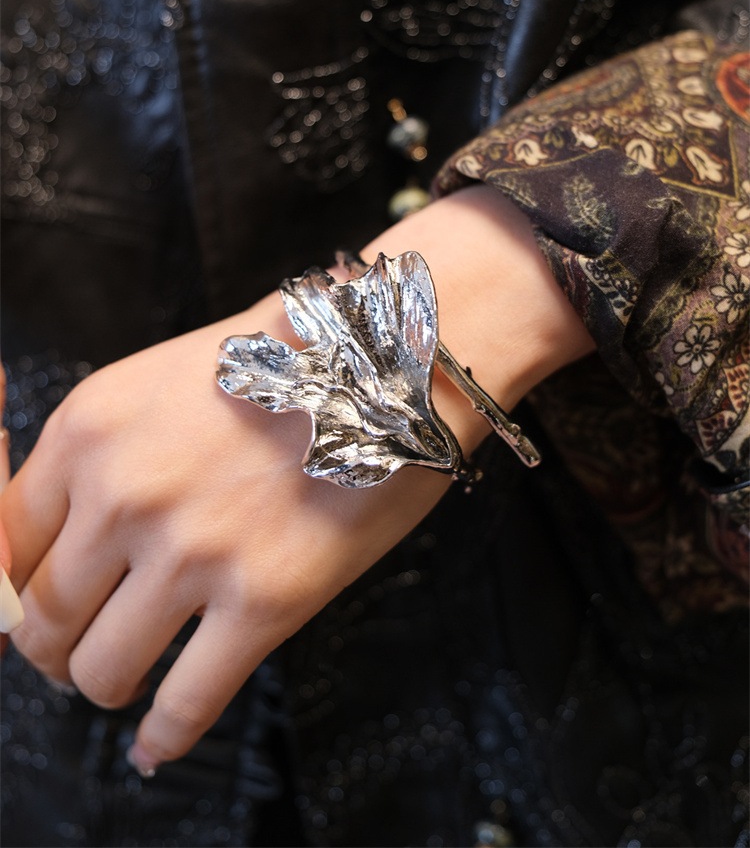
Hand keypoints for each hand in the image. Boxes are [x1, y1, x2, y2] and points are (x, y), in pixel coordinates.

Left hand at [0, 187, 592, 774]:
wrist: (392, 356)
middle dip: (55, 648)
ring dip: (106, 685)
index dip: (18, 591)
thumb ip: (102, 457)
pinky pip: (188, 701)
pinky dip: (167, 735)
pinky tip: (160, 742)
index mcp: (88, 429)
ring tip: (128, 680)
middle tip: (82, 649)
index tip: (42, 607)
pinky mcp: (266, 600)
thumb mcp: (161, 383)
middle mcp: (125, 493)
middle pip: (43, 620)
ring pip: (100, 671)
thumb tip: (69, 541)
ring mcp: (193, 550)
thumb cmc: (285, 360)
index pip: (6, 545)